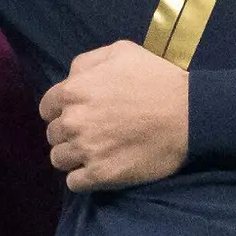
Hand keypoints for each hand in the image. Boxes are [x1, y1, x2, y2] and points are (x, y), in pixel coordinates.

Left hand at [40, 42, 190, 191]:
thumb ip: (87, 63)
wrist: (188, 114)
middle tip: (91, 133)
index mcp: (73, 91)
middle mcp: (73, 122)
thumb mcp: (121, 52)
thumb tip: (70, 78)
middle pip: (53, 134)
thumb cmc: (157, 79)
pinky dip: (83, 178)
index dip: (59, 111)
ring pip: (59, 159)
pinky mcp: (100, 174)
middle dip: (68, 134)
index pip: (47, 108)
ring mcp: (86, 150)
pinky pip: (74, 183)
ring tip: (93, 152)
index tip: (76, 115)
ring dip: (72, 157)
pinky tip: (97, 170)